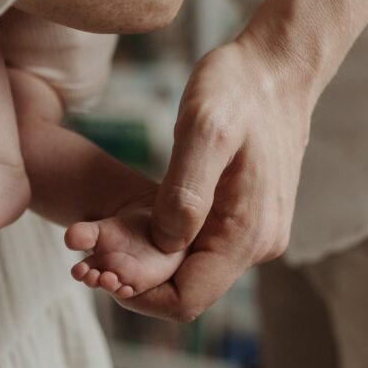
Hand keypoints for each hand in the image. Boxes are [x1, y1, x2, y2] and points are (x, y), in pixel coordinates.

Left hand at [119, 32, 314, 321]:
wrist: (278, 68)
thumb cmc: (238, 89)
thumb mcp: (204, 128)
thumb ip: (185, 192)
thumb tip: (165, 244)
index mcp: (248, 233)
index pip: (187, 299)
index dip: (137, 296)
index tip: (96, 269)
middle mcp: (258, 244)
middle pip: (188, 290)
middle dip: (137, 279)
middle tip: (88, 252)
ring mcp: (256, 233)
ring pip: (193, 270)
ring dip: (149, 262)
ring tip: (104, 237)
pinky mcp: (248, 218)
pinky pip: (203, 247)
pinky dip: (167, 243)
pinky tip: (138, 222)